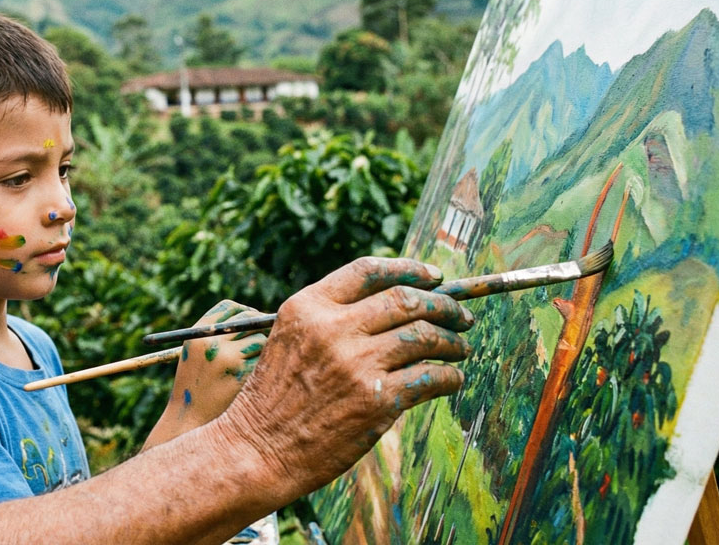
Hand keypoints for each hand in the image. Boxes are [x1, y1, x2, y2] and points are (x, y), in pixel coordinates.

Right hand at [143, 300, 266, 449]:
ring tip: (258, 365)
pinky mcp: (243, 376)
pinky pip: (265, 361)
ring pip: (261, 341)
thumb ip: (219, 336)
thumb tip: (260, 319)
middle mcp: (211, 342)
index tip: (254, 320)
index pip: (229, 308)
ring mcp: (228, 359)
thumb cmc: (196, 388)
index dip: (245, 312)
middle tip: (269, 338)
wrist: (189, 421)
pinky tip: (260, 379)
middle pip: (248, 321)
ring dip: (265, 350)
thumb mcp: (196, 356)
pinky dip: (267, 367)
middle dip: (261, 329)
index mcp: (197, 334)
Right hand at [207, 257, 473, 499]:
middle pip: (405, 299)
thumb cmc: (274, 398)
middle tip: (460, 317)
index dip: (408, 269)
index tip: (433, 276)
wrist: (258, 449)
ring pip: (424, 336)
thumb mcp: (289, 340)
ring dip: (451, 341)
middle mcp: (332, 328)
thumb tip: (394, 305)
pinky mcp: (376, 400)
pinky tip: (451, 380)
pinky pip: (430, 377)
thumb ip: (329, 318)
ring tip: (460, 349)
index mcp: (307, 307)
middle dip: (443, 305)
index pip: (368, 270)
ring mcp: (356, 363)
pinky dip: (449, 377)